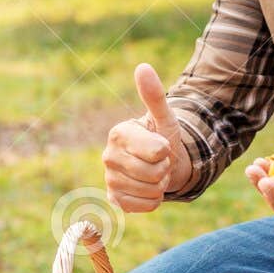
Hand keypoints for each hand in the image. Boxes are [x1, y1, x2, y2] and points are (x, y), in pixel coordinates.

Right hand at [101, 63, 193, 212]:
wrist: (160, 163)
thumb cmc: (161, 136)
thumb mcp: (164, 117)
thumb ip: (154, 95)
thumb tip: (143, 67)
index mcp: (118, 133)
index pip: (156, 151)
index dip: (165, 150)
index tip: (161, 145)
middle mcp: (108, 156)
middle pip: (153, 173)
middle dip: (164, 168)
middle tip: (159, 160)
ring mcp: (110, 179)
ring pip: (150, 190)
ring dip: (160, 184)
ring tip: (154, 173)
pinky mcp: (115, 199)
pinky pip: (145, 206)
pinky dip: (153, 200)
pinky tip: (148, 188)